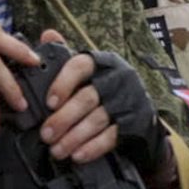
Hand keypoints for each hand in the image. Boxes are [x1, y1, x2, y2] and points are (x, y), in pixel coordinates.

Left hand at [40, 45, 164, 172]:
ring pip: (97, 119)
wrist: (142, 117)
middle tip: (46, 135)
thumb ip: (67, 57)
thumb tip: (48, 33)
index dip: (62, 83)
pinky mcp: (136, 123)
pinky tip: (78, 155)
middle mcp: (119, 78)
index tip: (48, 103)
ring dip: (74, 137)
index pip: (81, 65)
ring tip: (57, 150)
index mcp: (103, 62)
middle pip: (87, 97)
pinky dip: (92, 147)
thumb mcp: (90, 73)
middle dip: (63, 118)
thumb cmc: (106, 93)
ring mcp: (129, 101)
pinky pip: (111, 137)